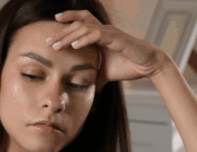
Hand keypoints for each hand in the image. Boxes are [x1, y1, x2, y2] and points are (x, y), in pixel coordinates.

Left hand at [46, 9, 174, 89]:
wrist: (148, 65)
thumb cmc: (128, 65)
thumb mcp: (106, 73)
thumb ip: (95, 76)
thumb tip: (86, 88)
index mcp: (101, 34)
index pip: (82, 20)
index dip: (69, 17)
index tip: (54, 21)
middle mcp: (104, 30)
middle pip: (78, 24)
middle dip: (62, 32)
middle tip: (48, 42)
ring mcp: (110, 33)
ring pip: (85, 28)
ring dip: (69, 36)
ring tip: (57, 46)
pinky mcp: (117, 39)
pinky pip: (98, 35)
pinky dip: (85, 39)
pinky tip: (75, 45)